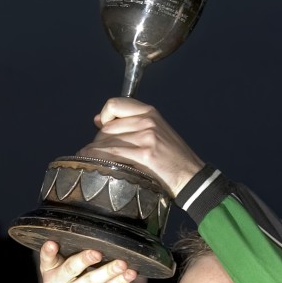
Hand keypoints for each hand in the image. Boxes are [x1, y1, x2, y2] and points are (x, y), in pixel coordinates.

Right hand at [39, 241, 138, 282]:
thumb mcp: (59, 279)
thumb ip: (68, 263)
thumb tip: (97, 243)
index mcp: (49, 272)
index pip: (46, 259)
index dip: (48, 251)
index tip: (53, 243)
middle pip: (71, 269)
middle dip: (84, 259)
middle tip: (97, 252)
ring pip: (91, 281)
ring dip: (108, 271)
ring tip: (122, 264)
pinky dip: (118, 282)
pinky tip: (129, 275)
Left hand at [80, 97, 203, 195]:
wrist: (191, 178)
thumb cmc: (172, 160)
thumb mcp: (157, 133)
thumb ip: (132, 125)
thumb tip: (99, 121)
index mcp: (150, 113)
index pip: (115, 104)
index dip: (104, 116)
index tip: (101, 126)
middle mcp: (148, 121)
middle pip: (108, 127)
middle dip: (98, 142)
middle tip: (96, 155)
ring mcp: (147, 137)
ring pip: (107, 141)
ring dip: (94, 153)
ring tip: (89, 161)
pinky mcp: (145, 154)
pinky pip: (113, 154)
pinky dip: (99, 159)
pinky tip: (94, 165)